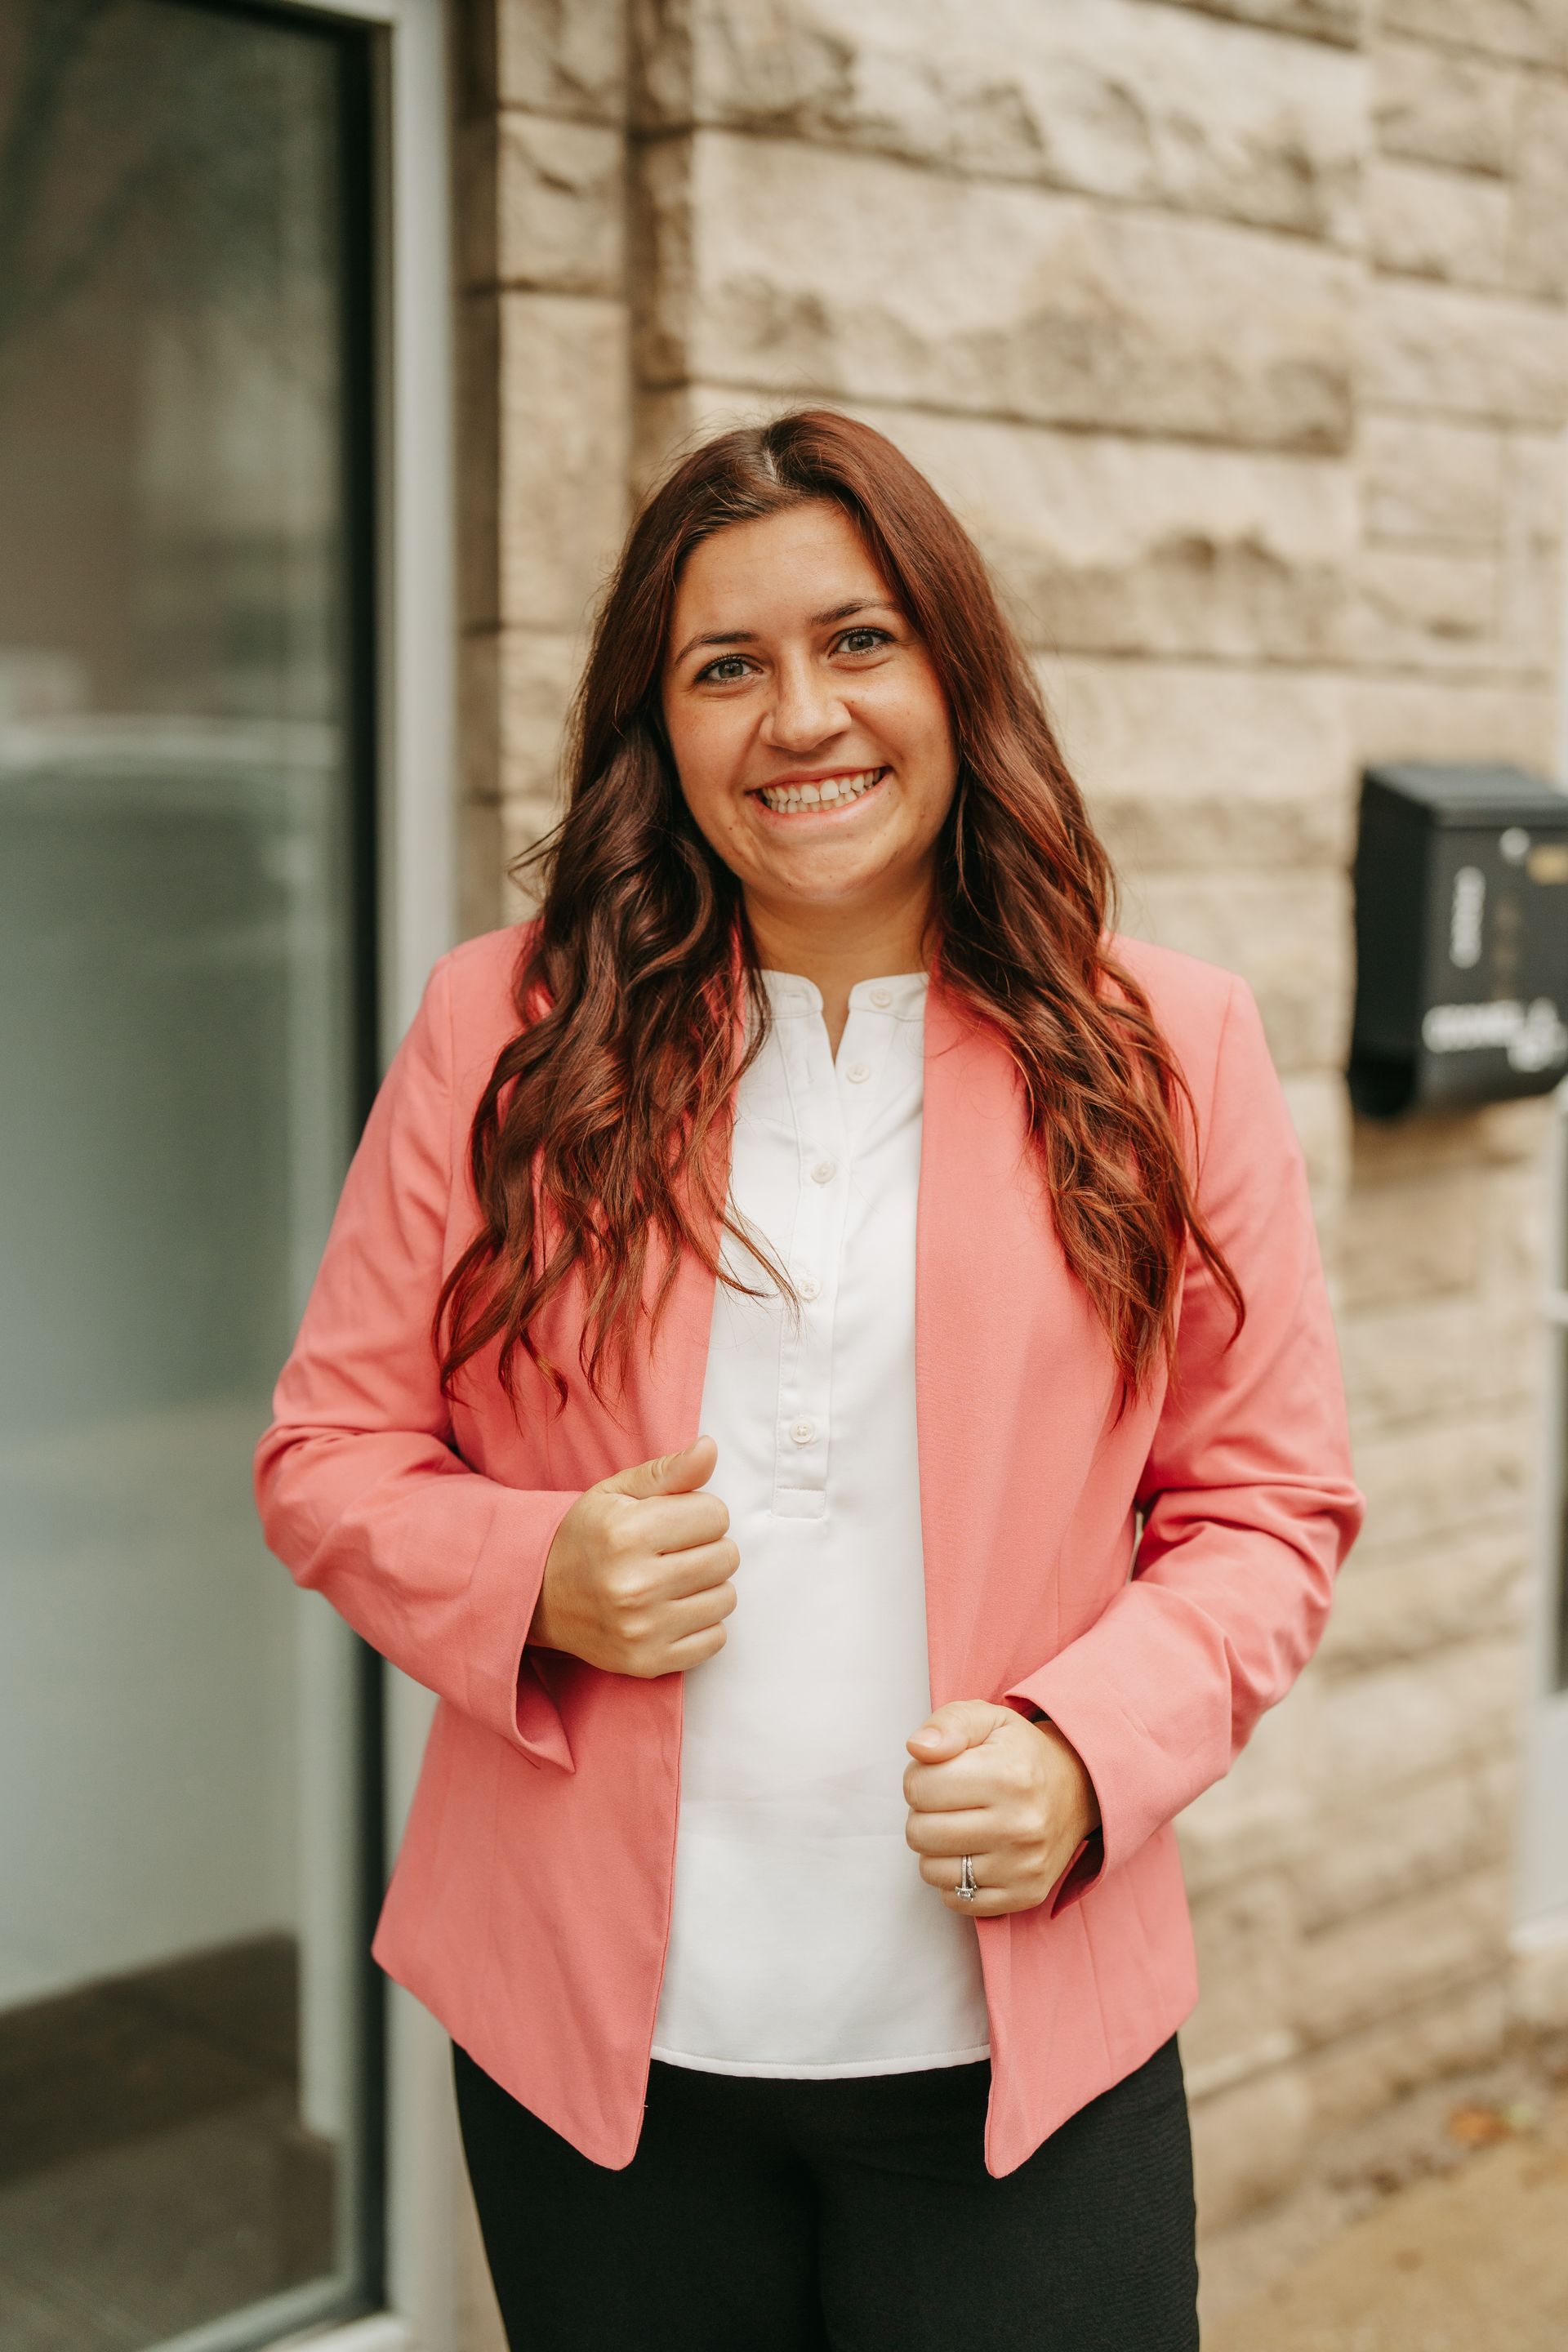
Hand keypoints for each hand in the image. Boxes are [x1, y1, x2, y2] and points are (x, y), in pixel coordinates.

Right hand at [529, 1434, 737, 1677]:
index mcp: (627, 1533)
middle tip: (674, 1551)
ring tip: (673, 1579)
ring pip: (726, 1598)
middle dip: (707, 1547)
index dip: (699, 1512)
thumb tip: (711, 1448)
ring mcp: (642, 1629)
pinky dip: (702, 1623)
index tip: (675, 1521)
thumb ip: (669, 1471)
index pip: (716, 1515)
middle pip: (726, 1557)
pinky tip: (673, 1610)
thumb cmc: (586, 1537)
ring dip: (708, 1586)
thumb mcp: (618, 1493)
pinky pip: (715, 1639)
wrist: (538, 1597)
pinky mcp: (648, 1662)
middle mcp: (634, 1584)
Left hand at [903, 1701, 1100, 1915]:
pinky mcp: (1025, 1895)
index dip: (919, 1777)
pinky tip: (974, 1853)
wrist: (1076, 1788)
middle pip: (919, 1833)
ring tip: (962, 1826)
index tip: (941, 1774)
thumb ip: (948, 1724)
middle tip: (950, 1802)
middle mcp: (1020, 1825)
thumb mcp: (986, 1719)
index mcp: (1007, 1775)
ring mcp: (1024, 1866)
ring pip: (931, 1870)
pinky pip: (956, 1899)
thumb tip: (918, 1748)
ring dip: (936, 1848)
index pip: (917, 1788)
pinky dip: (954, 1878)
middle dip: (923, 1814)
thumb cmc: (1019, 1753)